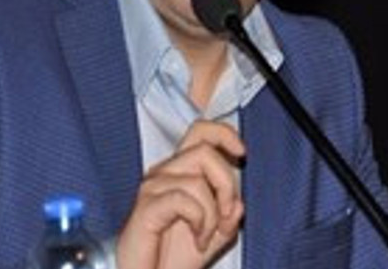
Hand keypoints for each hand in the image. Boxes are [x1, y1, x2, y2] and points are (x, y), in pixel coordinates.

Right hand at [116, 120, 245, 268]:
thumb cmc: (176, 256)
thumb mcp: (216, 232)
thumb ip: (230, 212)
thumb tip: (236, 203)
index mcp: (180, 171)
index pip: (199, 132)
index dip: (223, 134)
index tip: (241, 152)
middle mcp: (164, 172)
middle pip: (205, 151)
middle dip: (226, 184)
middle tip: (226, 214)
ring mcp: (152, 187)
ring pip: (198, 180)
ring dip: (213, 215)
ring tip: (206, 236)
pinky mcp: (146, 207)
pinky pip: (184, 200)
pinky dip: (200, 222)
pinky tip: (197, 240)